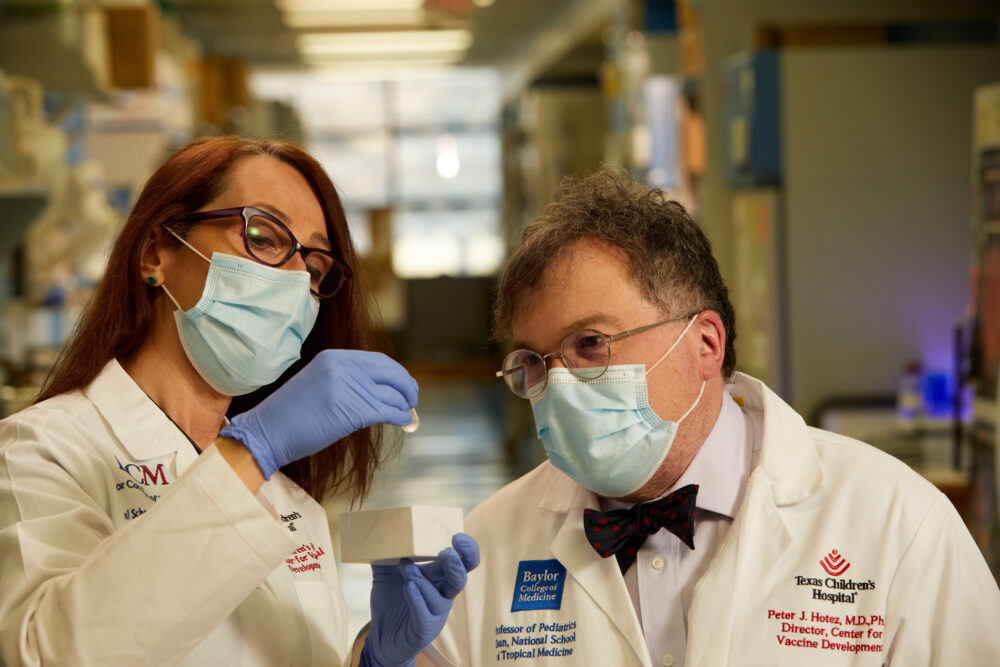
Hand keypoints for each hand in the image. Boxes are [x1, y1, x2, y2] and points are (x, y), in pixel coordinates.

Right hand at [219, 349, 417, 478]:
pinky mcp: (353, 410)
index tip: (403, 383)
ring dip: (405, 403)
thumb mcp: (318, 383)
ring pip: (391, 393)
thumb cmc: (289, 415)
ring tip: (409, 411)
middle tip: (412, 397)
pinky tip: (404, 421)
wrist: (267, 431)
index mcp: (334, 357)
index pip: (377, 360)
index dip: (395, 372)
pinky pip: (387, 411)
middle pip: (389, 372)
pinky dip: (400, 416)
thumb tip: (377, 390)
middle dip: (406, 384)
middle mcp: (343, 367)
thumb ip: (345, 380)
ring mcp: (348, 387)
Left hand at [360, 534, 479, 666]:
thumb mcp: (386, 571)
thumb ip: (385, 551)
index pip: (464, 562)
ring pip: (440, 598)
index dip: (467, 550)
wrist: (381, 635)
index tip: (457, 536)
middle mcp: (442, 595)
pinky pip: (426, 616)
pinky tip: (408, 588)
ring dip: (423, 580)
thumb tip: (377, 528)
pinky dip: (418, 600)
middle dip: (456, 564)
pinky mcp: (424, 630)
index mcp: (439, 577)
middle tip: (445, 551)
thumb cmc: (391, 601)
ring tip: (407, 570)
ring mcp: (435, 614)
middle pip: (460, 579)